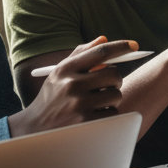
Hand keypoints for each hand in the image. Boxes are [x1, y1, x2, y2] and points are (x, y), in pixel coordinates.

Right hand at [8, 36, 127, 136]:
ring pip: (116, 94)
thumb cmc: (52, 98)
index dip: (120, 46)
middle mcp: (72, 85)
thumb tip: (104, 38)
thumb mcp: (60, 74)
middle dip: (116, 80)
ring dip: (112, 98)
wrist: (33, 129)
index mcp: (65, 69)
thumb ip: (81, 55)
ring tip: (96, 102)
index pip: (100, 52)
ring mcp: (79, 105)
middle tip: (109, 84)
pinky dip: (108, 113)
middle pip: (114, 74)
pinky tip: (93, 116)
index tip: (134, 45)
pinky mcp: (86, 123)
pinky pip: (113, 112)